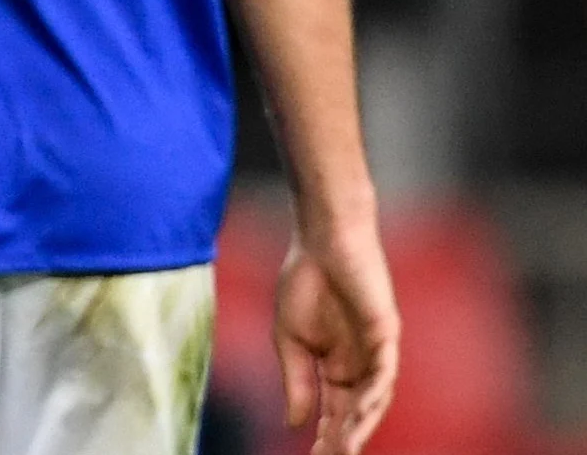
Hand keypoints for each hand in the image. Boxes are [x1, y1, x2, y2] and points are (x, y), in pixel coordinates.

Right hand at [274, 221, 398, 454]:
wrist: (320, 241)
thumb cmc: (304, 282)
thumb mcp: (289, 339)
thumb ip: (297, 381)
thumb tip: (295, 423)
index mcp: (335, 367)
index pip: (333, 410)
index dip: (325, 435)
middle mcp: (360, 365)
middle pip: (356, 411)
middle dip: (344, 437)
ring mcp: (376, 350)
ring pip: (374, 397)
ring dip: (361, 422)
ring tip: (345, 446)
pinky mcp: (386, 332)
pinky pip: (385, 369)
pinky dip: (376, 391)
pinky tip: (362, 408)